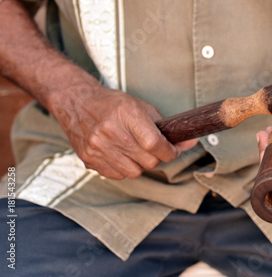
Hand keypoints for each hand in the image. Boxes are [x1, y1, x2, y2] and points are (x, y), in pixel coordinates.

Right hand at [51, 84, 196, 178]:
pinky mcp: (89, 159)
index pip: (155, 144)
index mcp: (127, 114)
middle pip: (148, 161)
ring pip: (134, 172)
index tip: (173, 150)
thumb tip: (190, 142)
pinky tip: (121, 154)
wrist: (76, 102)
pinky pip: (117, 175)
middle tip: (154, 149)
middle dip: (157, 157)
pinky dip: (124, 168)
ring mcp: (98, 147)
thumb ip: (165, 127)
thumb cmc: (112, 103)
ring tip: (135, 150)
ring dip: (140, 164)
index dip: (170, 152)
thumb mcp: (141, 107)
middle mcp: (111, 132)